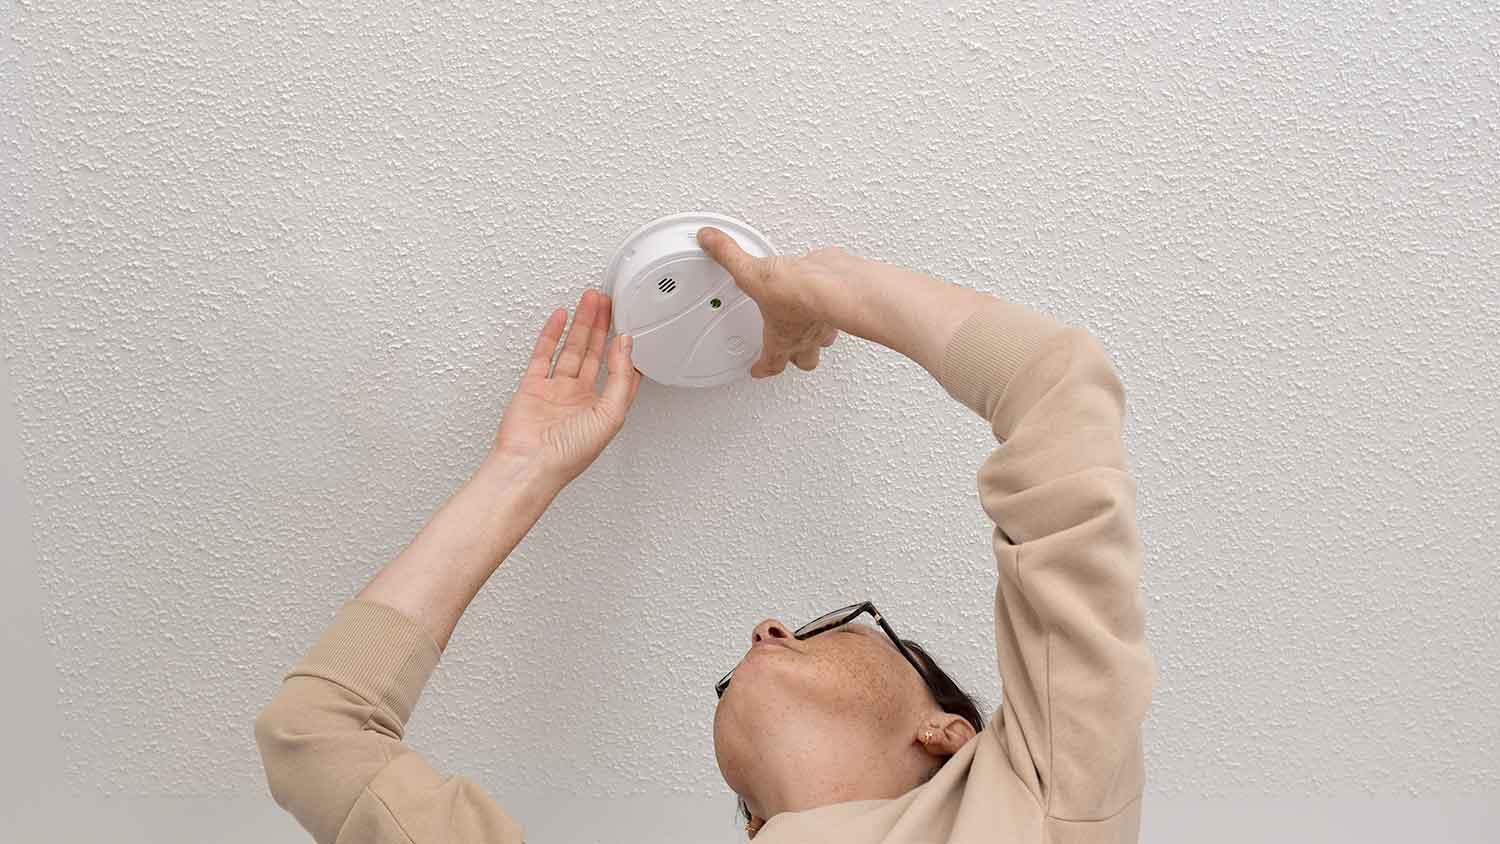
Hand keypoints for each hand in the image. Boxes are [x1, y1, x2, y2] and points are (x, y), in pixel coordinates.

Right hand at [490, 288, 642, 486]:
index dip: (626, 349)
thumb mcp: (610, 415)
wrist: (529, 464)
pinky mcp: (533, 385)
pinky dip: (552, 334)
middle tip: (609, 303)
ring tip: (590, 300)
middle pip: (595, 353)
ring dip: (582, 324)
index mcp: (601, 408)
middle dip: (603, 326)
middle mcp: (580, 398)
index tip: (631, 326)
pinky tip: (561, 317)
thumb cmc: (568, 454)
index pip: (619, 372)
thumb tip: (626, 347)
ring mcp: (556, 390)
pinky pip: (544, 353)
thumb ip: (621, 379)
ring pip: (572, 348)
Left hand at [697, 226, 843, 378]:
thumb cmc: (796, 293)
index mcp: (782, 338)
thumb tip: (709, 240)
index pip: (771, 363)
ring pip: (823, 341)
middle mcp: (806, 336)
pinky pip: (835, 310)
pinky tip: (826, 296)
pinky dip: (830, 306)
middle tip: (791, 357)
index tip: (758, 371)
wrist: (832, 284)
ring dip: (817, 339)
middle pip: (805, 361)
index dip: (762, 369)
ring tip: (810, 330)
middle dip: (797, 360)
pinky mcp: (840, 302)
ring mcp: (825, 323)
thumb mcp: (752, 273)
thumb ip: (729, 255)